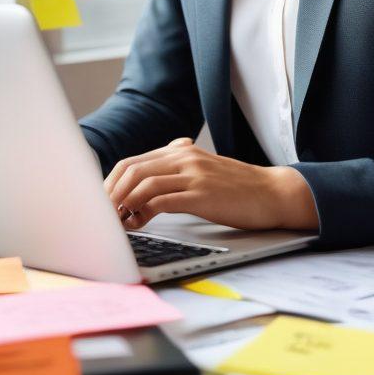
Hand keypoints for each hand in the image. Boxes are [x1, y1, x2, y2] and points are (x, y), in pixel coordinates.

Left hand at [103, 137, 318, 232]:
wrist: (272, 192)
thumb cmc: (238, 189)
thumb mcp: (203, 172)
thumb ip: (176, 173)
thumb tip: (142, 195)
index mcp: (181, 151)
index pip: (133, 162)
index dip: (111, 183)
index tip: (101, 204)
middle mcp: (184, 157)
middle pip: (132, 169)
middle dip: (110, 193)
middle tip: (101, 215)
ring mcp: (194, 174)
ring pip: (144, 182)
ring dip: (122, 204)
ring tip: (115, 222)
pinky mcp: (203, 194)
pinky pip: (163, 199)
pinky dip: (143, 212)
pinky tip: (137, 223)